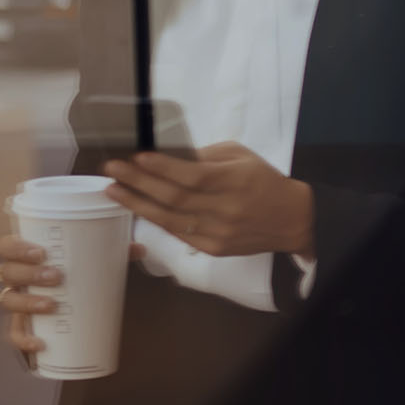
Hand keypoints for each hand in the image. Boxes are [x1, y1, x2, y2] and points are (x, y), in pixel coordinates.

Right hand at [0, 234, 144, 361]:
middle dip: (29, 274)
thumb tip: (140, 248)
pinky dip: (23, 340)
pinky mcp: (22, 325)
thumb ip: (115, 252)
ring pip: (7, 301)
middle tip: (57, 276)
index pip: (7, 246)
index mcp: (26, 256)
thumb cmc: (80, 271)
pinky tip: (40, 344)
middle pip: (7, 272)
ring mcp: (16, 302)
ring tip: (52, 305)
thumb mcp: (96, 260)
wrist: (78, 302)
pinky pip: (14, 335)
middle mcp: (15, 278)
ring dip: (27, 303)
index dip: (16, 247)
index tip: (41, 251)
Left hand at [103, 142, 313, 258]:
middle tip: (113, 170)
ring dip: (137, 204)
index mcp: (236, 181)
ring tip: (114, 190)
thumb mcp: (243, 156)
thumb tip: (170, 155)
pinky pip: (178, 233)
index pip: (192, 176)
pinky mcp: (214, 248)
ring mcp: (219, 232)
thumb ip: (208, 155)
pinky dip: (156, 220)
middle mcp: (226, 209)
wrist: (292, 220)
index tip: (137, 157)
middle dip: (139, 182)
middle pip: (175, 197)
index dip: (162, 168)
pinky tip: (139, 208)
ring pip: (170, 219)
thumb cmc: (264, 182)